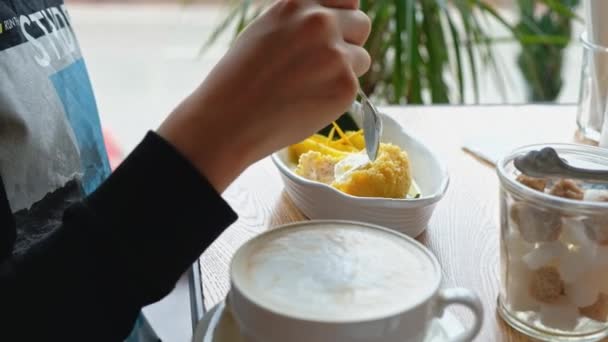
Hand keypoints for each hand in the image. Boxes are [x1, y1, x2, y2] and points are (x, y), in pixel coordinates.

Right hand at [158, 0, 370, 191]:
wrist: (230, 119)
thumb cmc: (239, 79)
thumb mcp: (266, 29)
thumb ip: (300, 21)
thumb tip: (331, 19)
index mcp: (297, 3)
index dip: (342, 16)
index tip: (335, 31)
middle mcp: (320, 22)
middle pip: (361, 24)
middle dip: (348, 43)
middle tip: (321, 66)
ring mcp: (336, 54)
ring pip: (362, 58)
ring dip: (345, 71)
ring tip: (310, 87)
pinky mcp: (345, 86)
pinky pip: (355, 87)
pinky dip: (337, 97)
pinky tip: (308, 103)